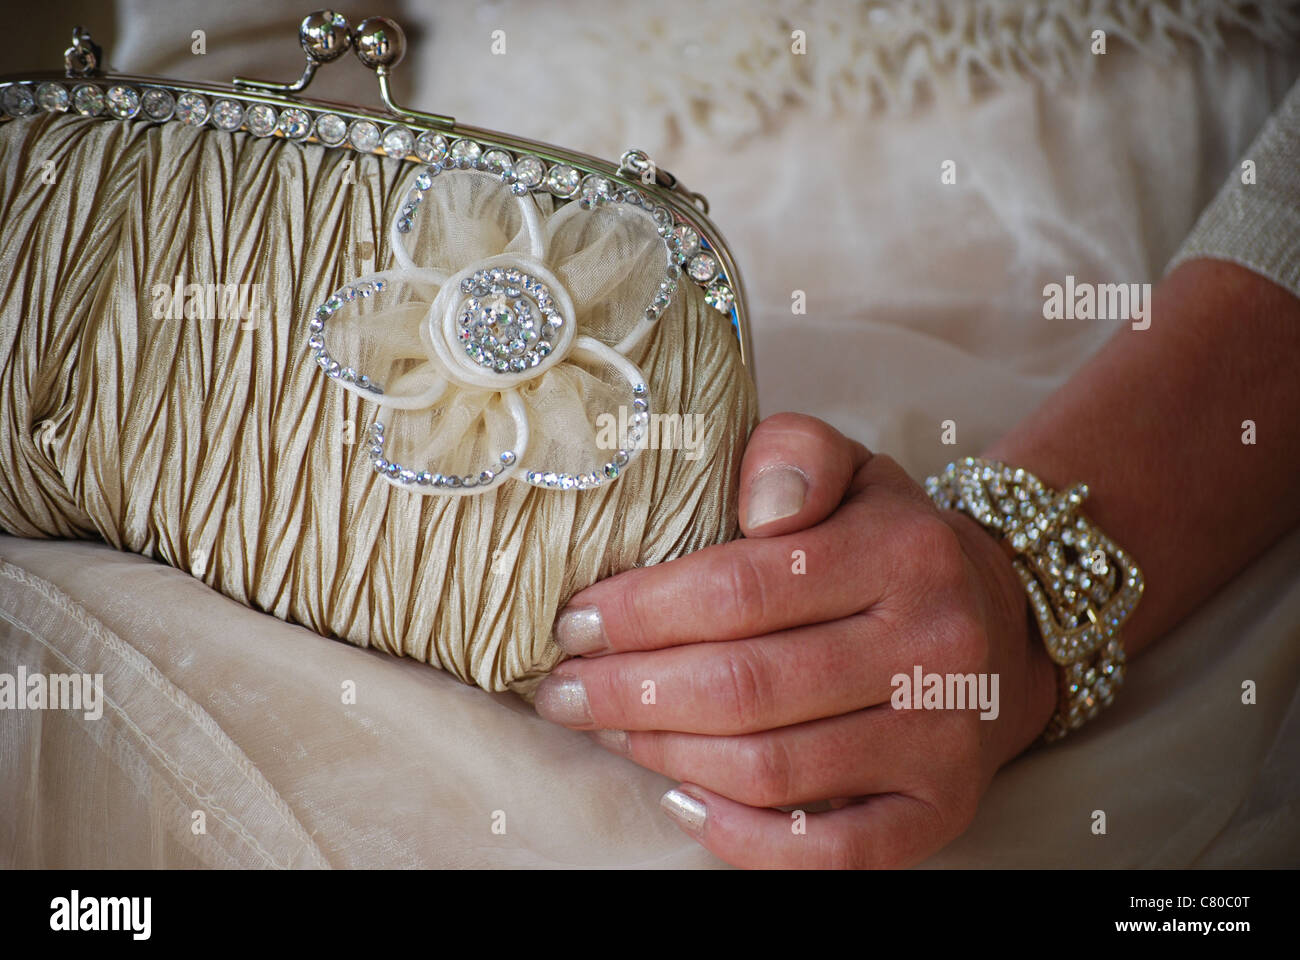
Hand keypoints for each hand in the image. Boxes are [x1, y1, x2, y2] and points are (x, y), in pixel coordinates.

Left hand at [533, 413, 1058, 867]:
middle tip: (565, 688)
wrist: (1001, 623)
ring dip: (664, 755)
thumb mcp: (853, 470)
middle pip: (745, 686)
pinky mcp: (939, 810)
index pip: (742, 587)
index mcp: (903, 551)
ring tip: (607, 731)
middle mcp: (932, 647)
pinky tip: (679, 800)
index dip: (641, 611)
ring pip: (771, 768)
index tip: (576, 620)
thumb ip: (795, 454)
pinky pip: (828, 851)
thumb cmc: (890, 542)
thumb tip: (757, 505)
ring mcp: (941, 740)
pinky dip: (739, 839)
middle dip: (629, 692)